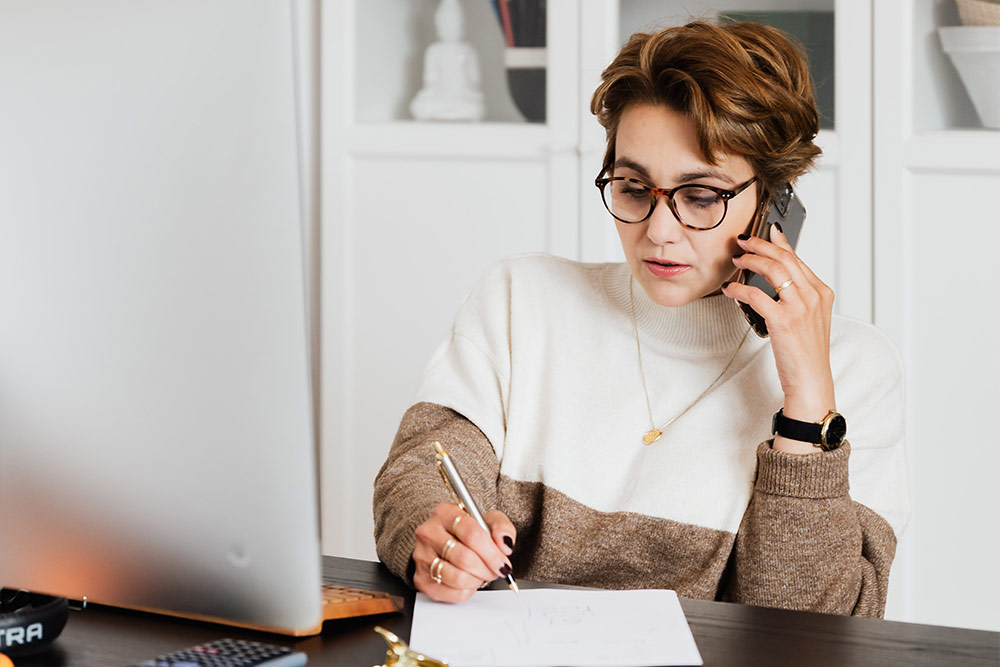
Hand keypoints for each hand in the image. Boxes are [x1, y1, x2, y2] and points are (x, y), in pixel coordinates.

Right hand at [412, 503, 515, 601]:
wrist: (447, 543)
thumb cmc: (468, 532)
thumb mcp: (489, 521)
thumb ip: (502, 527)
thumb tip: (504, 544)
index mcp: (445, 513)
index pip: (472, 533)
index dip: (492, 553)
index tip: (503, 562)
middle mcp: (429, 533)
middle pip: (465, 558)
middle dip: (487, 569)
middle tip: (495, 570)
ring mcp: (422, 556)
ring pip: (457, 577)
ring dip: (477, 580)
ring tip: (481, 574)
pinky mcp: (421, 578)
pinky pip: (450, 593)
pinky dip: (466, 591)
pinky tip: (469, 581)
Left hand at [723, 225, 836, 452]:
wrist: (811, 380)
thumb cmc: (807, 352)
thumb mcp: (810, 318)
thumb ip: (798, 296)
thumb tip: (776, 277)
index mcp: (822, 292)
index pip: (798, 259)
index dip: (779, 242)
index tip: (767, 232)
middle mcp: (814, 296)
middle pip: (784, 258)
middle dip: (760, 245)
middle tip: (743, 241)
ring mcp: (800, 307)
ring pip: (772, 270)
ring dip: (751, 260)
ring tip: (737, 259)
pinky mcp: (783, 320)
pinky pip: (756, 295)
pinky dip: (740, 288)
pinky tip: (730, 289)